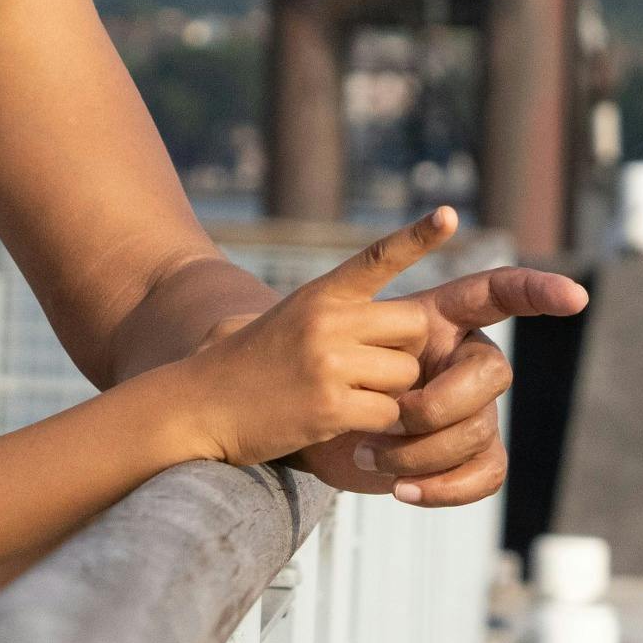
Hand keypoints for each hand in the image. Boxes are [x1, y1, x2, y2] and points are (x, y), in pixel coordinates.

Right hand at [184, 212, 447, 466]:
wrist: (192, 407)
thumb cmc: (239, 367)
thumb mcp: (282, 320)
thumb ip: (331, 314)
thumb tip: (372, 317)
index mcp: (319, 294)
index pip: (378, 257)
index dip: (418, 236)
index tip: (450, 215)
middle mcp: (327, 320)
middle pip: (413, 327)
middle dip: (403, 353)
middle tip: (367, 372)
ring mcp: (329, 362)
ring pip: (405, 375)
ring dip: (388, 394)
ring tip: (343, 399)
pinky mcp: (330, 406)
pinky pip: (389, 414)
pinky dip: (375, 427)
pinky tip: (339, 424)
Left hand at [294, 254, 589, 508]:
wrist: (311, 428)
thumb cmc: (323, 376)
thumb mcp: (337, 349)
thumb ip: (370, 346)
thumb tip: (405, 391)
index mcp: (445, 319)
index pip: (500, 292)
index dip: (538, 290)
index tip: (575, 296)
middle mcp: (469, 361)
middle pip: (490, 374)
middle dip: (437, 404)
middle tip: (384, 418)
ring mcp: (476, 410)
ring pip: (478, 430)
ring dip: (418, 452)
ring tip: (366, 454)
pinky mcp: (472, 457)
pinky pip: (485, 474)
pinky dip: (442, 488)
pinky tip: (403, 492)